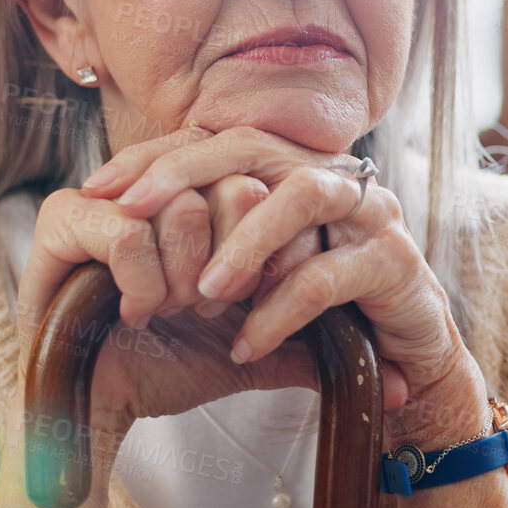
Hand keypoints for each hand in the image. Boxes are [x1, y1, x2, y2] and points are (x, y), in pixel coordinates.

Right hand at [16, 138, 320, 429]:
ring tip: (164, 311)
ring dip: (184, 279)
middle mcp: (156, 186)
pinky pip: (127, 231)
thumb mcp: (252, 352)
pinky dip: (141, 283)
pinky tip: (135, 312)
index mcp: (199, 199)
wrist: (99, 410)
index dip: (264, 250)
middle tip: (201, 308)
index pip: (262, 185)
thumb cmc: (166, 370)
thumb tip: (394, 380)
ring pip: (185, 207)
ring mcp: (105, 195)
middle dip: (230, 267)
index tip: (239, 301)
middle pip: (231, 188)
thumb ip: (311, 343)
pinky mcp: (61, 218)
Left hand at [78, 125, 492, 449]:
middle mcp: (333, 177)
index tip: (98, 186)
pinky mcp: (396, 262)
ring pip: (300, 195)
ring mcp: (371, 214)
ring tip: (203, 293)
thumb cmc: (321, 315)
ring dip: (243, 243)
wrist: (409, 367)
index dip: (156, 158)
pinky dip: (279, 312)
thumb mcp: (257, 275)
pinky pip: (326, 276)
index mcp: (295, 170)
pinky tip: (246, 346)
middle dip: (185, 175)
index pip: (217, 140)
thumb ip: (212, 244)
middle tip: (130, 211)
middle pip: (252, 148)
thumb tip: (123, 231)